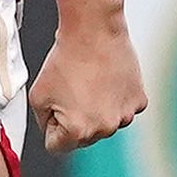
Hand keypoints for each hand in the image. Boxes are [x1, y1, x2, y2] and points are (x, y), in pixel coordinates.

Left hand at [29, 10, 145, 154]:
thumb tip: (54, 133)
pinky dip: (115, 98)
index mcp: (78, 131)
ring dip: (97, 109)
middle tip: (73, 89)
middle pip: (84, 137)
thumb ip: (43, 123)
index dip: (51, 125)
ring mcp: (125, 116)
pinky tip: (107, 79)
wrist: (93, 30)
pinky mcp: (138, 101)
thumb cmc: (65, 59)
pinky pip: (123, 109)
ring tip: (90, 82)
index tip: (56, 105)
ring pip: (105, 123)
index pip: (57, 146)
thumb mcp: (37, 96)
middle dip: (75, 118)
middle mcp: (105, 128)